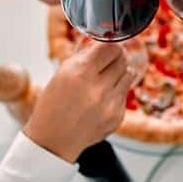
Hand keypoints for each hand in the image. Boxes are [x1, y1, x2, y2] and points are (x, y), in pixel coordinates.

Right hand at [23, 42, 130, 162]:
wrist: (54, 140)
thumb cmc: (54, 105)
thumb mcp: (62, 73)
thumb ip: (85, 55)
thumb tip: (105, 41)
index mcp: (81, 73)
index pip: (111, 47)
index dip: (110, 44)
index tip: (107, 46)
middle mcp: (98, 88)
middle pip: (122, 58)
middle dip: (115, 57)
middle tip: (105, 63)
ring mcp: (110, 104)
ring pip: (128, 73)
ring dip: (118, 73)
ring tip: (103, 80)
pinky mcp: (118, 116)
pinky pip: (125, 93)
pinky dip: (116, 92)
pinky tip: (101, 99)